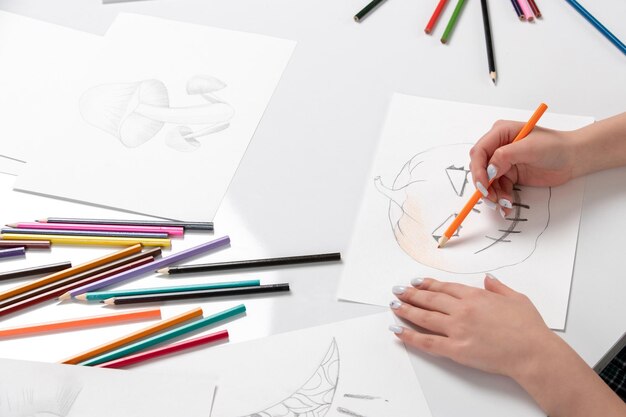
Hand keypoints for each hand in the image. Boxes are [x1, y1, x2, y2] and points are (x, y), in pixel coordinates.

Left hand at [389, 275, 552, 377]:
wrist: (533, 353)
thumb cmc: (529, 328)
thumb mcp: (516, 299)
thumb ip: (498, 287)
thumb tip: (488, 279)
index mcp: (475, 296)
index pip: (444, 287)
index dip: (428, 284)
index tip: (416, 281)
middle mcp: (462, 310)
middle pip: (430, 299)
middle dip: (411, 293)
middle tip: (398, 290)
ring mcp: (457, 329)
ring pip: (424, 317)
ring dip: (406, 310)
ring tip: (394, 305)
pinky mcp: (456, 349)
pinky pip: (427, 342)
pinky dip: (410, 336)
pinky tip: (398, 331)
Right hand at [469, 120, 576, 215]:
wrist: (573, 158)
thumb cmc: (555, 146)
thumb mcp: (529, 148)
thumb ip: (505, 156)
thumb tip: (489, 170)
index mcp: (500, 133)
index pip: (479, 152)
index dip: (478, 169)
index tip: (484, 185)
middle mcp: (498, 147)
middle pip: (480, 168)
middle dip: (484, 185)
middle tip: (492, 199)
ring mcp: (503, 162)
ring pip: (488, 182)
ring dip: (493, 195)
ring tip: (504, 204)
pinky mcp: (509, 175)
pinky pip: (498, 188)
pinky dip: (501, 198)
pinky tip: (507, 206)